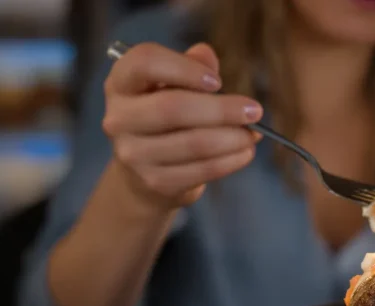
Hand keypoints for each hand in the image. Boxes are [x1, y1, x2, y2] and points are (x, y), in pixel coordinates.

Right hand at [101, 42, 262, 209]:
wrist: (145, 171)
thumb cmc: (167, 116)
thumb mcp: (174, 84)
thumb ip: (191, 66)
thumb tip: (206, 55)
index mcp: (122, 82)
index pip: (145, 62)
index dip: (183, 68)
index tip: (218, 81)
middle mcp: (119, 117)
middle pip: (172, 108)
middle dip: (221, 110)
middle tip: (255, 111)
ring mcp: (133, 154)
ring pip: (192, 143)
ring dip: (232, 138)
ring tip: (254, 134)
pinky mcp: (154, 181)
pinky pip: (200, 170)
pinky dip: (229, 161)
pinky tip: (245, 153)